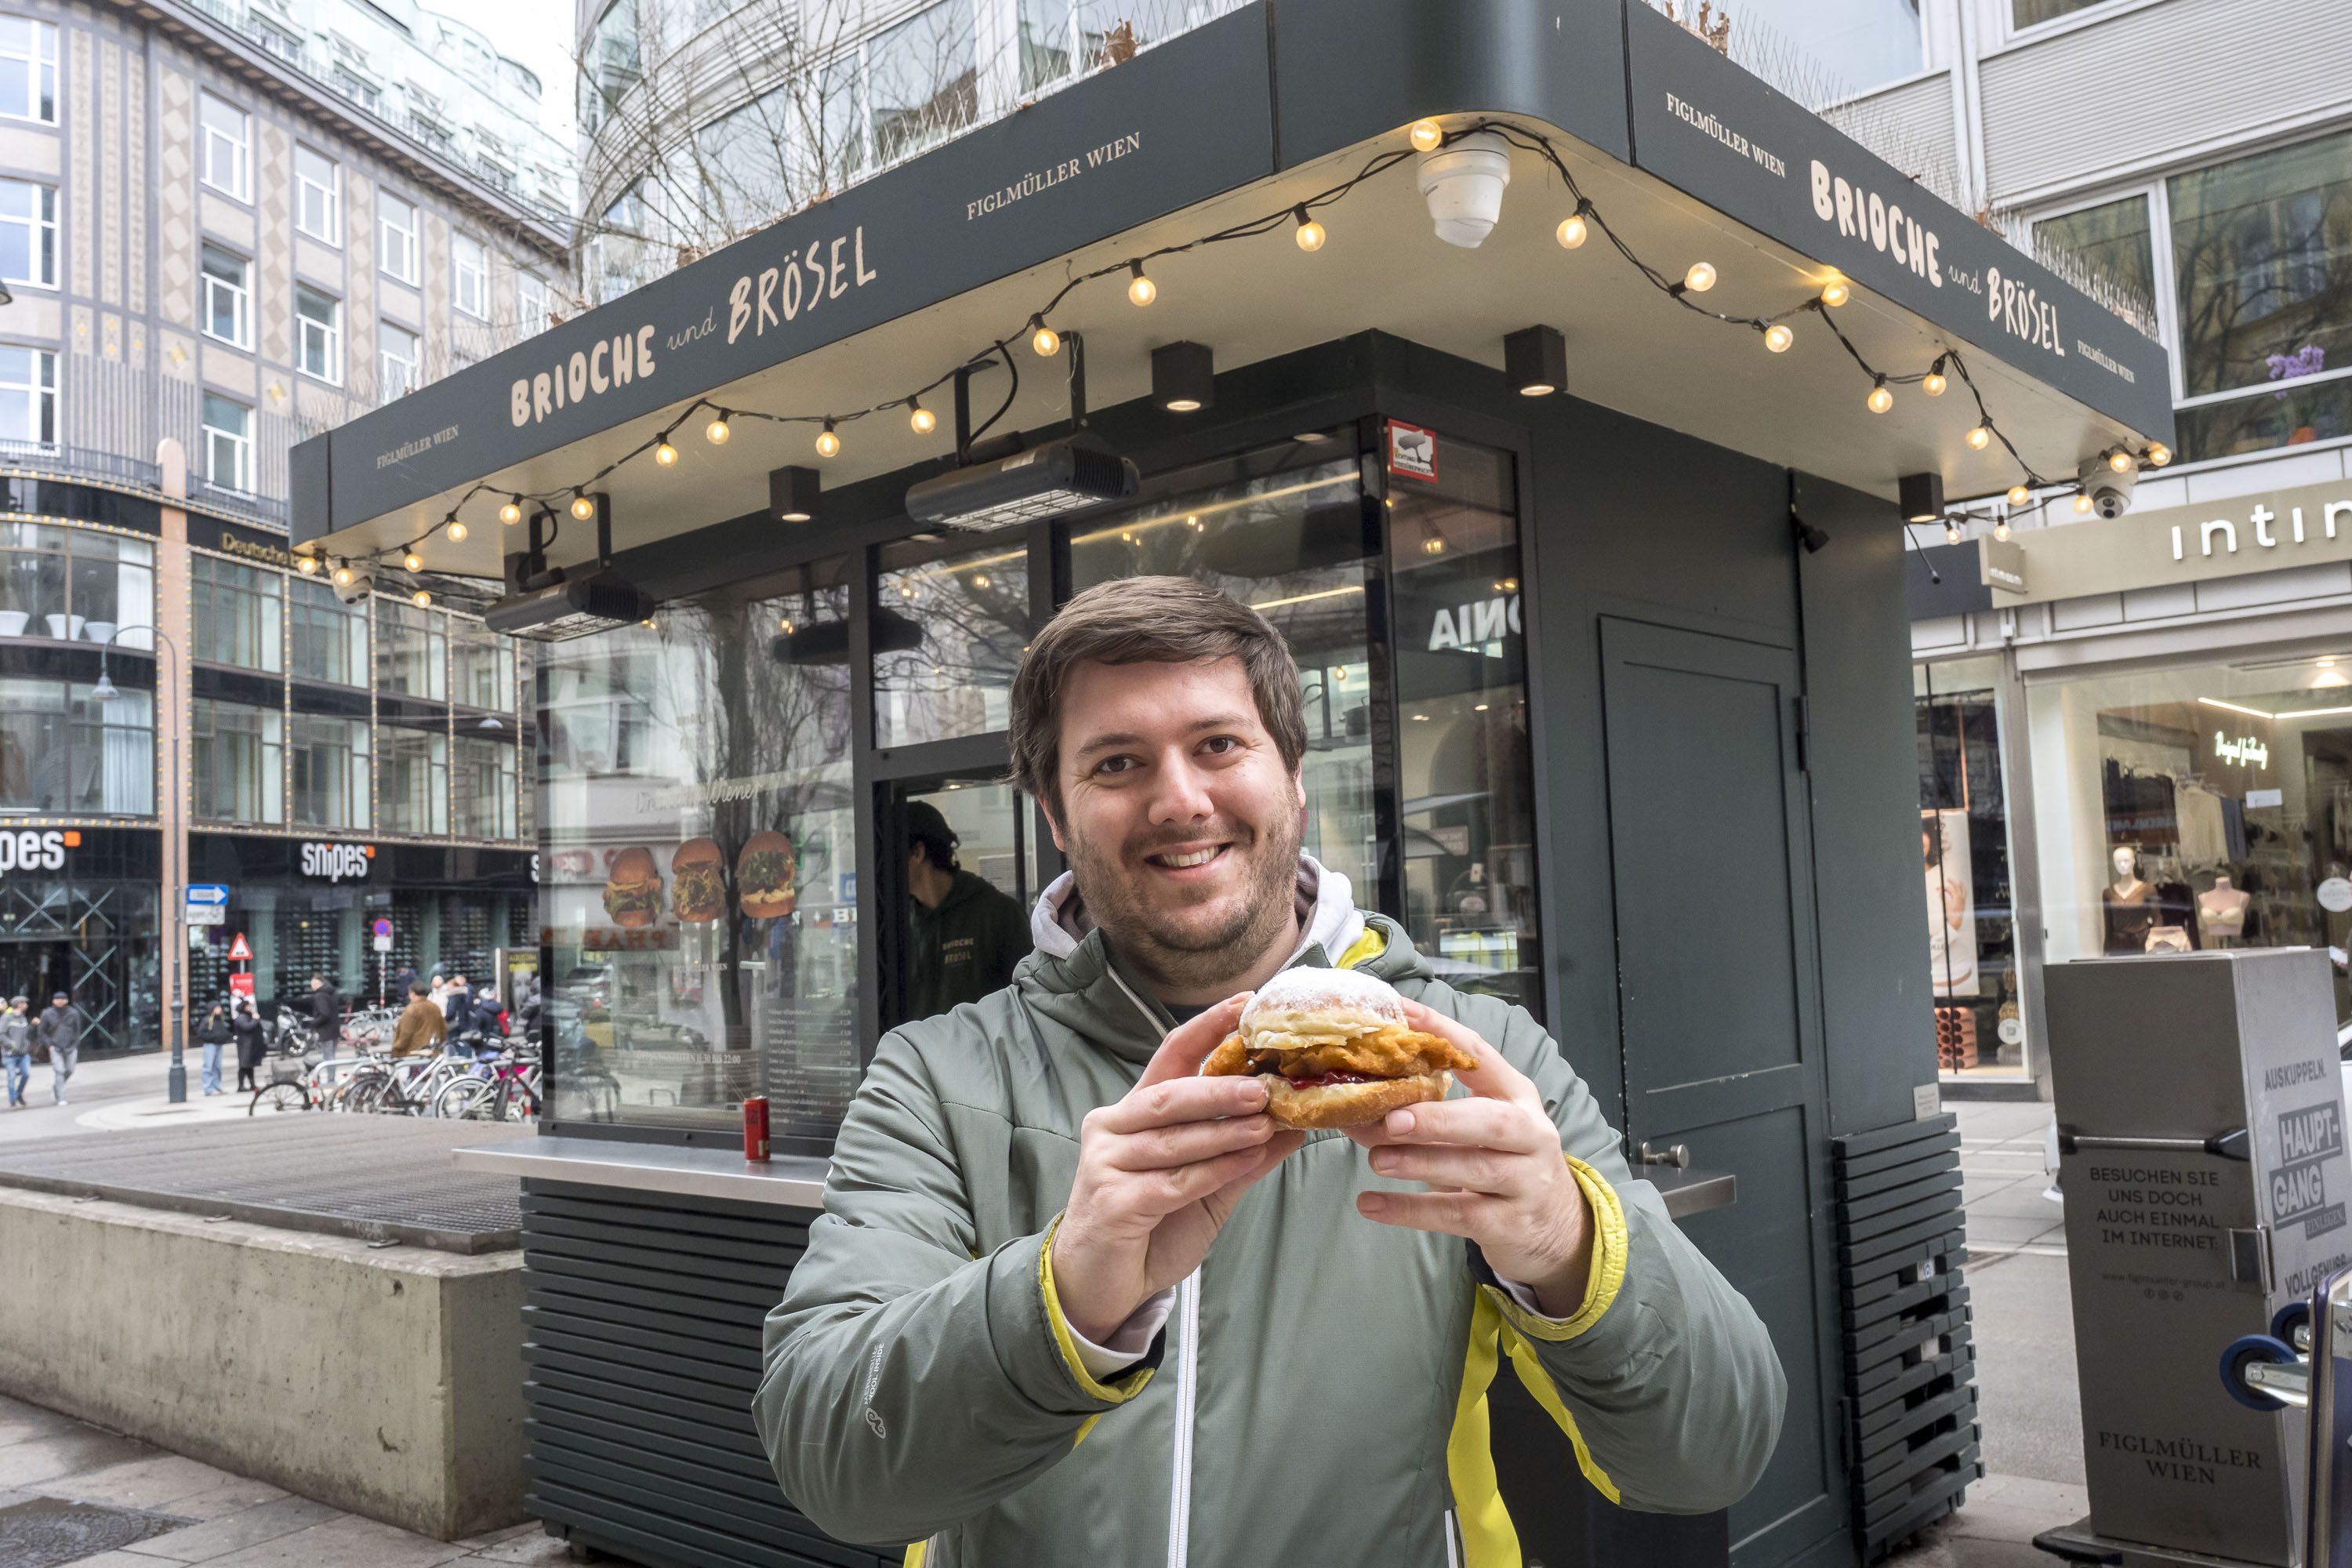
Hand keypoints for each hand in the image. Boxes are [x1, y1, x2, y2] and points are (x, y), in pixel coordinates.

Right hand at [1051, 994, 1305, 1342]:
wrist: (1102, 1285)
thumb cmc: (1149, 1228)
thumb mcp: (1205, 1186)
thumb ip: (1241, 1155)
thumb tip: (1296, 1125)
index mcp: (1134, 1113)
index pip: (1170, 1056)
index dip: (1206, 1029)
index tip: (1246, 1004)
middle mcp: (1112, 1128)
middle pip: (1170, 1095)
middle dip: (1220, 1086)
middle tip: (1266, 1083)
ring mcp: (1106, 1163)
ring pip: (1173, 1137)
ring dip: (1225, 1130)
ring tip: (1269, 1120)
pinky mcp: (1112, 1201)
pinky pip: (1171, 1179)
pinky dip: (1212, 1169)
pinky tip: (1244, 1160)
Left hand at [1348, 1001, 1593, 1317]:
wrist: (1556, 1228)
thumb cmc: (1505, 1164)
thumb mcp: (1477, 1131)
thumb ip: (1424, 1117)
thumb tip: (1356, 1107)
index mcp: (1517, 1096)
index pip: (1482, 1055)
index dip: (1442, 1033)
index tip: (1399, 1013)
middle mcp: (1530, 1134)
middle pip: (1491, 1122)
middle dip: (1439, 1118)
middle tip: (1392, 1118)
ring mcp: (1525, 1181)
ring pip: (1474, 1169)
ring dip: (1421, 1162)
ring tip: (1377, 1158)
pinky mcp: (1509, 1223)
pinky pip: (1458, 1213)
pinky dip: (1412, 1210)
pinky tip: (1371, 1204)